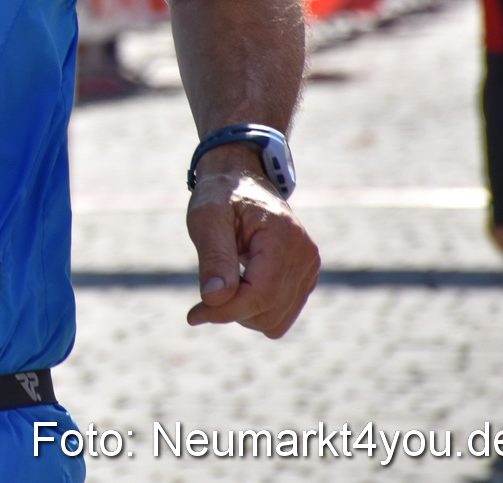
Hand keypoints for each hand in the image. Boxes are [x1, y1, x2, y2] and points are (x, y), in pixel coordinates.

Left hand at [185, 148, 319, 337]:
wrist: (242, 181)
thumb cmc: (220, 195)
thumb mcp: (207, 217)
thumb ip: (214, 256)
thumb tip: (215, 298)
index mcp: (284, 237)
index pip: (260, 295)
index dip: (225, 311)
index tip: (194, 314)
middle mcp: (305, 256)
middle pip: (268, 313)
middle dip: (232, 310)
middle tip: (206, 291)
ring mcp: (309, 269)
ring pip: (276, 321)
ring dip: (244, 312)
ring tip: (224, 281)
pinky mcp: (304, 278)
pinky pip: (280, 314)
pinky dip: (255, 310)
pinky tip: (238, 285)